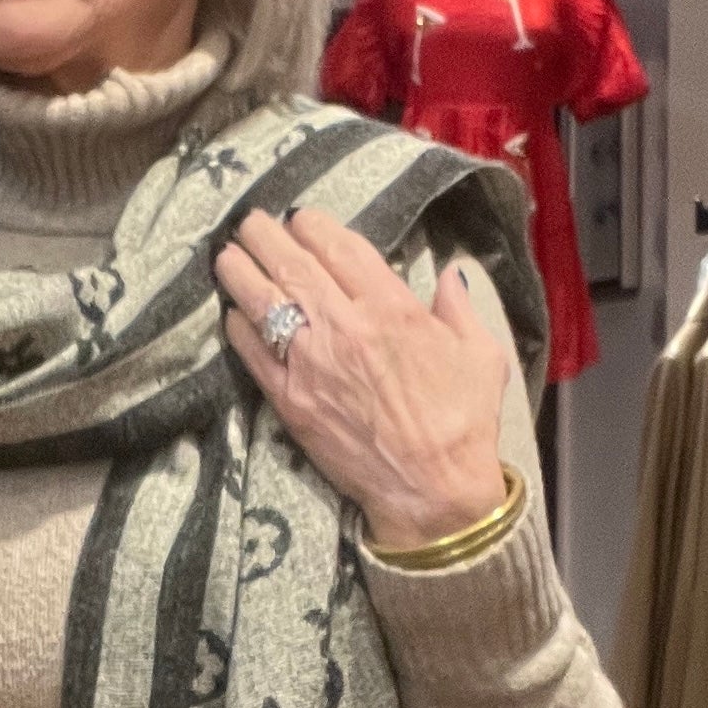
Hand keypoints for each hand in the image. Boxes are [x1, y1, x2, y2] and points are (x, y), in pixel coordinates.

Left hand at [214, 209, 508, 547]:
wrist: (431, 488)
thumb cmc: (463, 422)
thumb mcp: (481, 355)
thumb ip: (459, 310)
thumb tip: (450, 277)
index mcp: (391, 308)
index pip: (338, 247)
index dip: (312, 225)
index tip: (300, 218)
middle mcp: (345, 326)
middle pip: (292, 264)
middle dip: (265, 236)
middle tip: (251, 224)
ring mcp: (311, 363)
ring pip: (263, 302)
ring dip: (240, 272)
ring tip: (226, 255)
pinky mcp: (290, 400)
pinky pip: (253, 354)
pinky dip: (238, 328)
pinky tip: (231, 314)